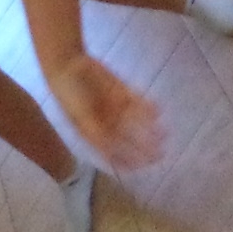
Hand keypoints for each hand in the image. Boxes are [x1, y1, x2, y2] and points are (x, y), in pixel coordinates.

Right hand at [49, 53, 163, 170]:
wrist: (67, 65)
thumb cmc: (68, 95)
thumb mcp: (79, 119)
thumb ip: (96, 134)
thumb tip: (111, 154)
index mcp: (94, 135)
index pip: (114, 155)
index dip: (128, 162)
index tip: (143, 167)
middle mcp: (107, 124)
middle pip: (129, 140)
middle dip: (145, 148)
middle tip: (161, 154)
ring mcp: (115, 108)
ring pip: (137, 122)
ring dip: (151, 129)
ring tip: (165, 134)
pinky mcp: (122, 91)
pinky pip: (138, 101)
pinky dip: (149, 106)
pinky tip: (159, 111)